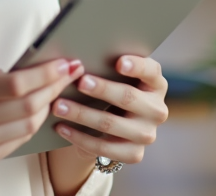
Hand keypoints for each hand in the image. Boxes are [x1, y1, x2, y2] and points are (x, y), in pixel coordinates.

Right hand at [0, 56, 83, 188]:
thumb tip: (8, 68)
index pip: (14, 82)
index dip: (44, 72)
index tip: (62, 63)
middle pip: (28, 103)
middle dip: (55, 85)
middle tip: (70, 72)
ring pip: (28, 123)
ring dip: (48, 105)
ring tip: (56, 90)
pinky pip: (18, 141)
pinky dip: (33, 124)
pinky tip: (38, 111)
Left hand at [51, 55, 168, 165]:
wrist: (113, 127)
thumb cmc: (111, 90)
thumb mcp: (116, 78)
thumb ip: (106, 67)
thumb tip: (77, 61)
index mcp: (156, 84)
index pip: (151, 71)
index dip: (136, 66)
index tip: (118, 62)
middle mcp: (157, 110)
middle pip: (128, 97)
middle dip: (102, 89)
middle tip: (79, 82)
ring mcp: (147, 134)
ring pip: (111, 124)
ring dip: (82, 114)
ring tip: (59, 106)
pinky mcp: (134, 154)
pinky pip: (104, 148)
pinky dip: (79, 137)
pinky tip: (62, 128)